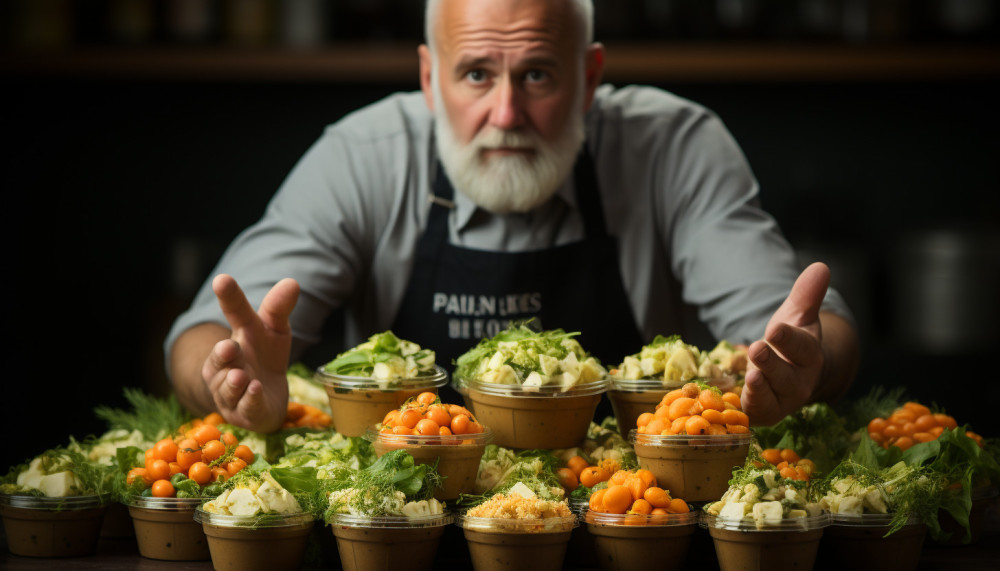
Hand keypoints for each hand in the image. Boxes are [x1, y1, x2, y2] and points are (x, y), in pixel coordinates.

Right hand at [201, 274, 299, 432]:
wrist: (265, 397)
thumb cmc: (266, 357)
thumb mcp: (276, 330)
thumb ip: (279, 309)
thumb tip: (292, 282)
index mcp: (239, 335)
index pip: (233, 313)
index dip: (229, 296)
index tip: (222, 279)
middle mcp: (227, 364)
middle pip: (219, 358)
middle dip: (222, 354)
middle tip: (228, 347)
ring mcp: (231, 391)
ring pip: (227, 386)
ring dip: (234, 382)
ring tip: (241, 375)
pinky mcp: (244, 413)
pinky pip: (246, 406)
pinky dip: (250, 399)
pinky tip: (256, 390)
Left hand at [740, 262, 829, 425]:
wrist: (790, 374)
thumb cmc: (790, 343)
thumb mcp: (797, 316)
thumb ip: (806, 295)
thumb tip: (821, 266)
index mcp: (810, 356)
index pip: (802, 347)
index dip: (789, 339)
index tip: (775, 328)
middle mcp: (799, 381)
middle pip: (787, 376)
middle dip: (772, 364)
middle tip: (757, 349)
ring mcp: (782, 401)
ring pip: (772, 397)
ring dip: (760, 389)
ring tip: (751, 377)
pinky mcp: (764, 413)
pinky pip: (756, 413)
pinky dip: (747, 407)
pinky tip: (737, 399)